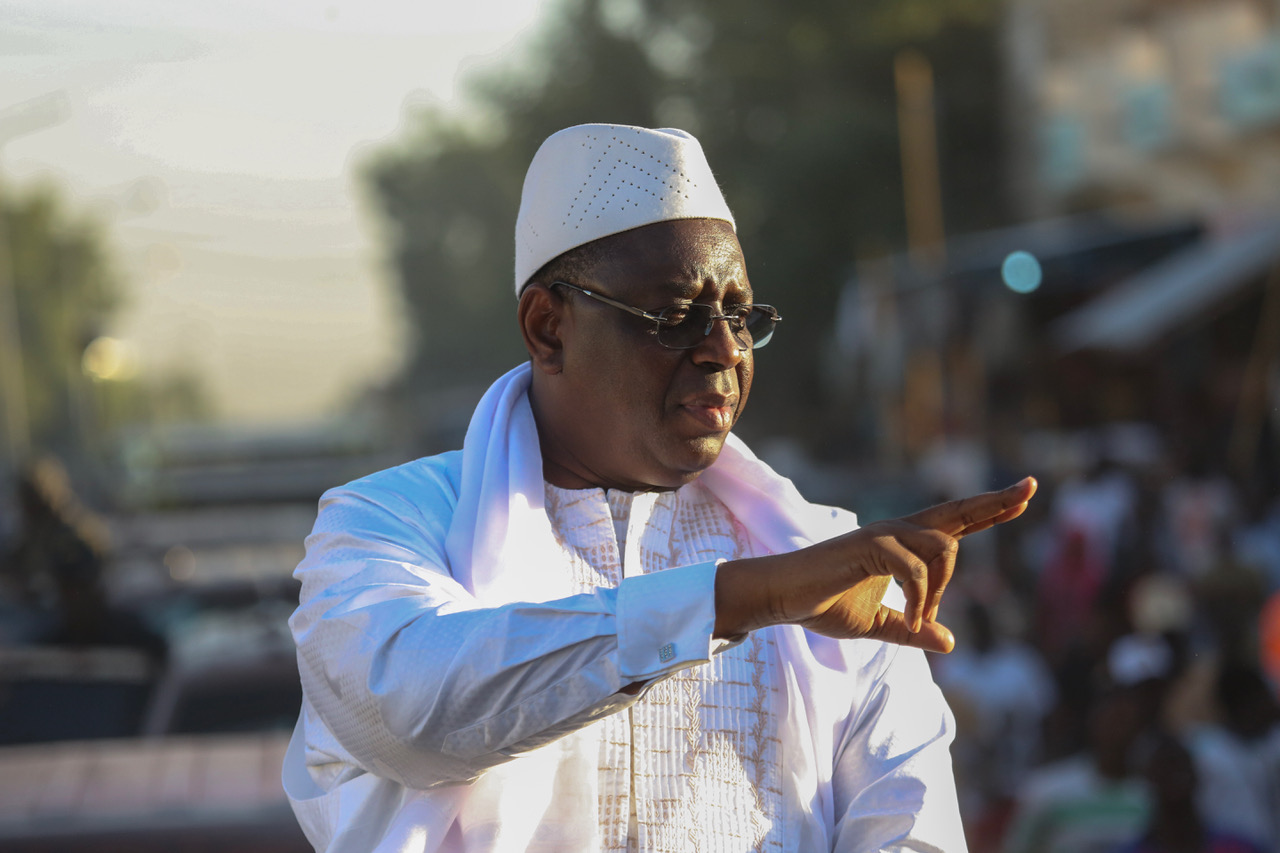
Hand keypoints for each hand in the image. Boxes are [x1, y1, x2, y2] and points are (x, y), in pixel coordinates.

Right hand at [714, 477, 1036, 652]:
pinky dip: (920, 600)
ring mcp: (884, 535)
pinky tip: (913, 621)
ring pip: (944, 547)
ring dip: (942, 590)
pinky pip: (913, 569)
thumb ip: (913, 630)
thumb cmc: (824, 603)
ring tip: (920, 620)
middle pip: (958, 512)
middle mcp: (898, 531)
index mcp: (904, 544)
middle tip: (1032, 487)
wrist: (783, 598)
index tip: (1024, 496)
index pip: (956, 523)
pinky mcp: (868, 546)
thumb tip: (950, 642)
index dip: (990, 511)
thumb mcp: (879, 625)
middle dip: (996, 501)